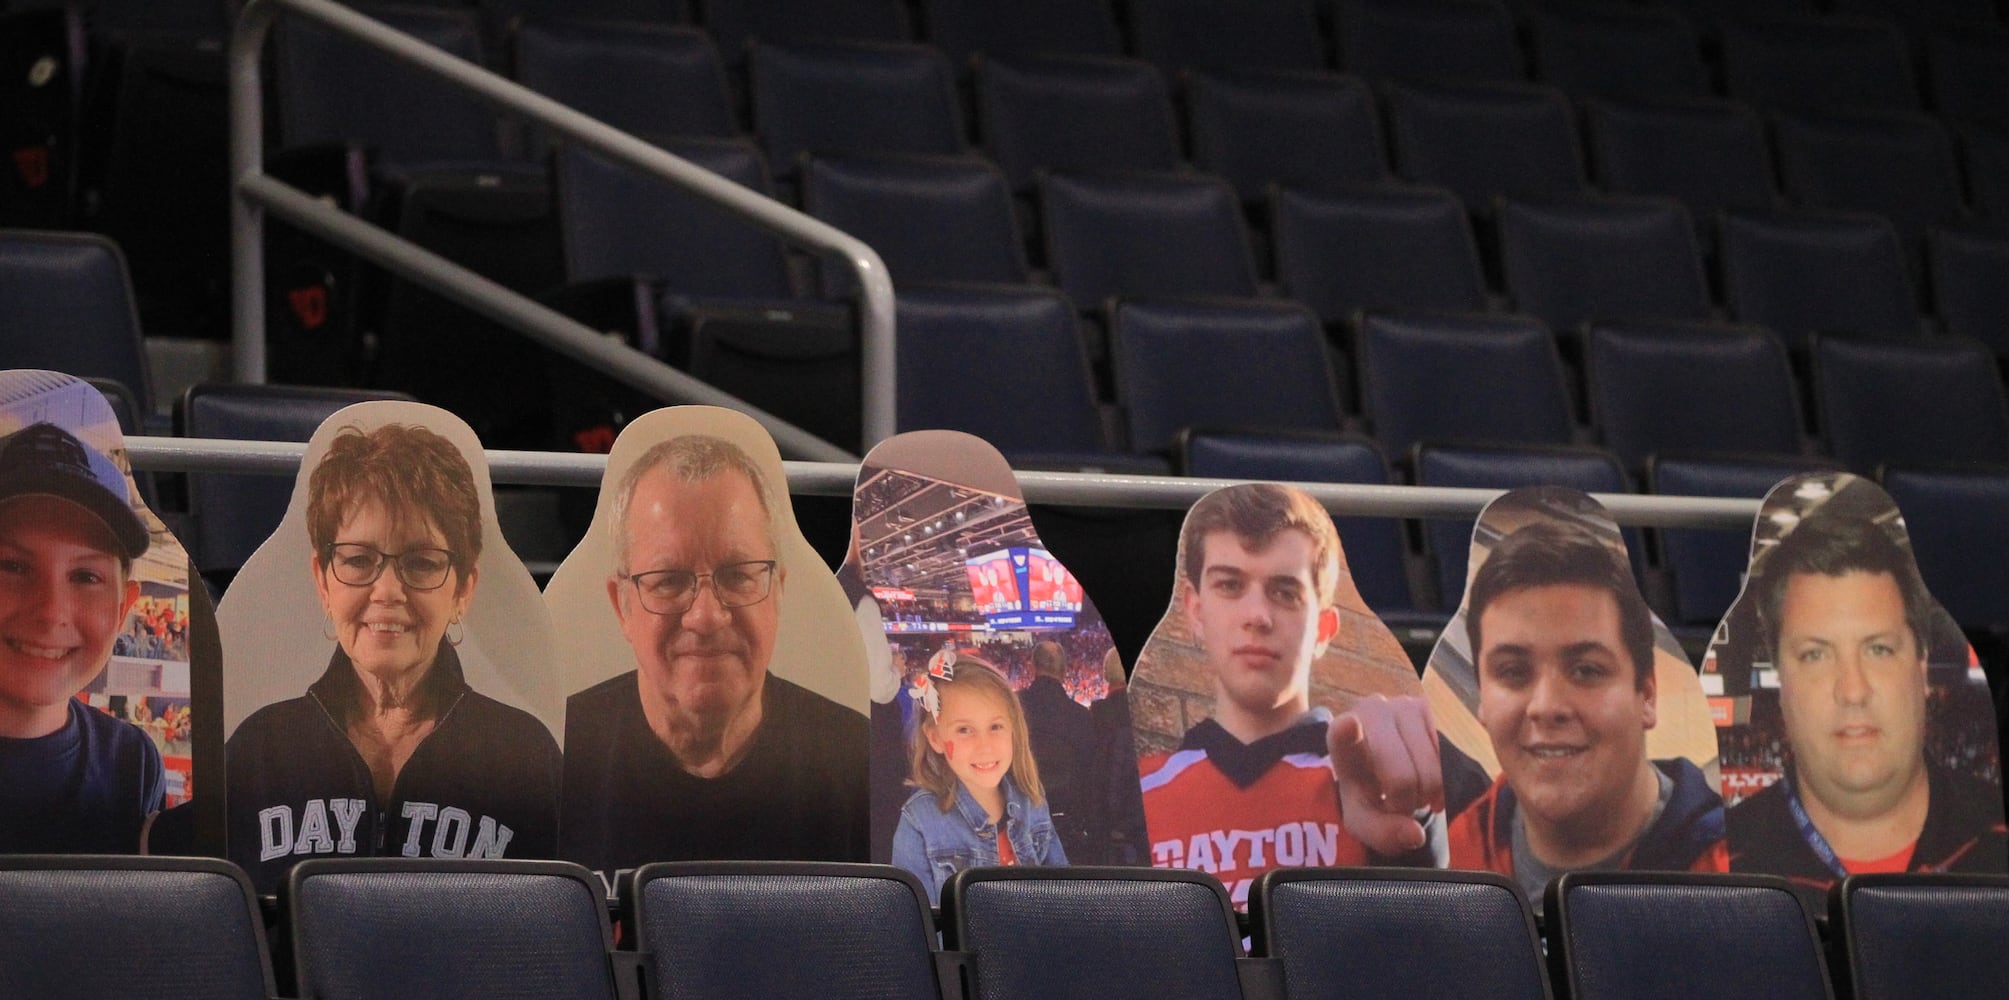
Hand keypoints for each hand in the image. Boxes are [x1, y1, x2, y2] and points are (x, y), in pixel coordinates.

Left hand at [1328, 694, 1443, 856]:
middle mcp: (1368, 714)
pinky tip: (1425, 775)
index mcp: (1339, 741)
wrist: (1383, 769)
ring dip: (1427, 791)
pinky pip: (1445, 756)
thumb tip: (1415, 834)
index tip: (1349, 726)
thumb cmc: (1367, 794)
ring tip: (1411, 789)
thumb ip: (1382, 834)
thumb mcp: (1365, 822)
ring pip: (1431, 768)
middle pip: (1402, 778)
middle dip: (1407, 802)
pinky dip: (1441, 776)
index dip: (1346, 733)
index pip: (1341, 737)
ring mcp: (1398, 705)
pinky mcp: (1424, 707)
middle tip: (1399, 804)